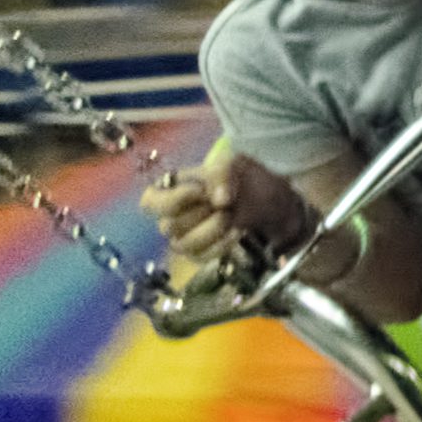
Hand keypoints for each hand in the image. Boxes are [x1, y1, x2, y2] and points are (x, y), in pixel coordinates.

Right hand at [142, 144, 308, 274]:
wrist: (272, 203)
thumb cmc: (246, 179)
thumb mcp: (236, 164)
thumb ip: (220, 173)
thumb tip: (218, 199)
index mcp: (173, 189)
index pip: (149, 201)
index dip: (170, 200)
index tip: (199, 191)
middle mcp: (172, 215)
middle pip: (168, 226)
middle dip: (201, 214)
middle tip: (224, 204)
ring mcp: (184, 237)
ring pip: (182, 245)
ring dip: (211, 231)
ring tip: (231, 218)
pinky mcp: (200, 254)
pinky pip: (200, 257)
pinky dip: (221, 245)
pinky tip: (236, 232)